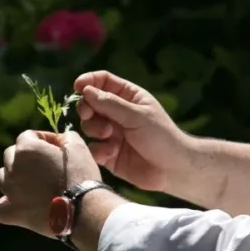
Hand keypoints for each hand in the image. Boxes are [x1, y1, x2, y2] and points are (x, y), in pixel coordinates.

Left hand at [0, 130, 100, 236]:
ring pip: (0, 177)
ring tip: (30, 184)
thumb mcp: (78, 148)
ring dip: (12, 177)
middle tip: (45, 165)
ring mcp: (10, 191)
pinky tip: (18, 205)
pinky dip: (6, 206)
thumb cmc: (81, 176)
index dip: (43, 139)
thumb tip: (62, 139)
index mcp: (27, 148)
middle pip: (11, 155)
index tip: (57, 147)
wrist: (82, 210)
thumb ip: (66, 137)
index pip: (28, 136)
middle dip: (26, 157)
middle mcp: (13, 167)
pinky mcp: (13, 212)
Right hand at [74, 70, 192, 192]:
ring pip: (88, 125)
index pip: (103, 81)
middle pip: (90, 103)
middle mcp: (117, 113)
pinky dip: (99, 149)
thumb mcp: (137, 116)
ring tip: (109, 136)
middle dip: (86, 108)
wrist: (172, 169)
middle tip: (89, 115)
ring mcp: (112, 133)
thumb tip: (86, 90)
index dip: (89, 81)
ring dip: (94, 129)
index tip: (78, 86)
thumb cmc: (161, 137)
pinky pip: (93, 148)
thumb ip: (110, 104)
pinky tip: (111, 154)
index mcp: (128, 97)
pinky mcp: (108, 154)